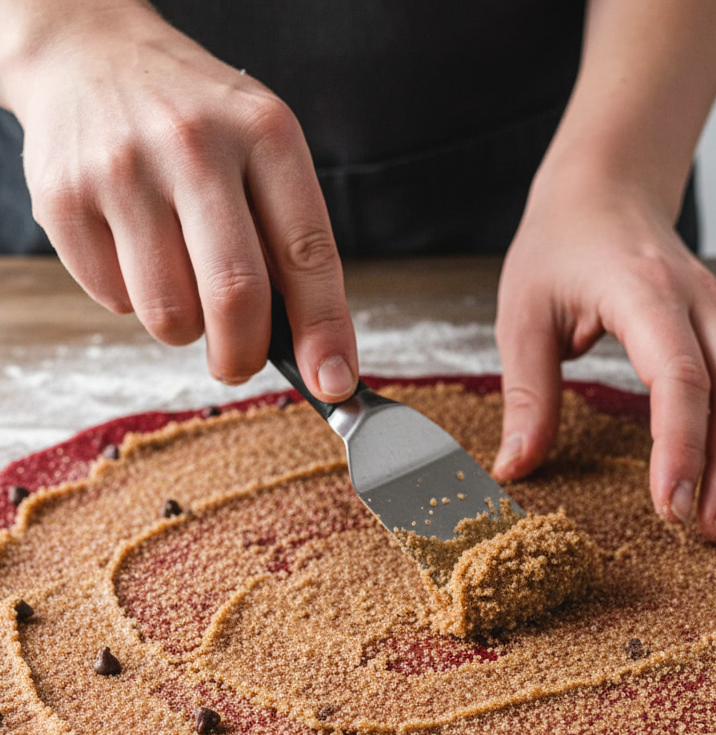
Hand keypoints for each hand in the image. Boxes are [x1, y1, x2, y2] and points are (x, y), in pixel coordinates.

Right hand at [0, 0, 356, 400]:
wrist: (89, 52)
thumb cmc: (198, 124)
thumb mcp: (263, 149)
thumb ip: (291, 239)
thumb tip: (318, 353)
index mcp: (265, 134)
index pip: (308, 254)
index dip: (325, 331)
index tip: (334, 383)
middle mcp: (195, 145)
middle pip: (235, 295)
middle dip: (245, 355)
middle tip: (241, 365)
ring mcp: (123, 170)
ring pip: (170, 314)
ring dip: (186, 328)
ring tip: (184, 286)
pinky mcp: (64, 197)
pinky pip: (115, 300)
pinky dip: (135, 301)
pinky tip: (136, 251)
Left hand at [493, 176, 715, 541]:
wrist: (606, 185)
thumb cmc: (560, 244)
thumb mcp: (523, 313)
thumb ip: (526, 392)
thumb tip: (515, 468)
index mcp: (643, 292)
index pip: (679, 376)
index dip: (681, 445)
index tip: (670, 506)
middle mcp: (700, 300)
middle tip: (713, 533)